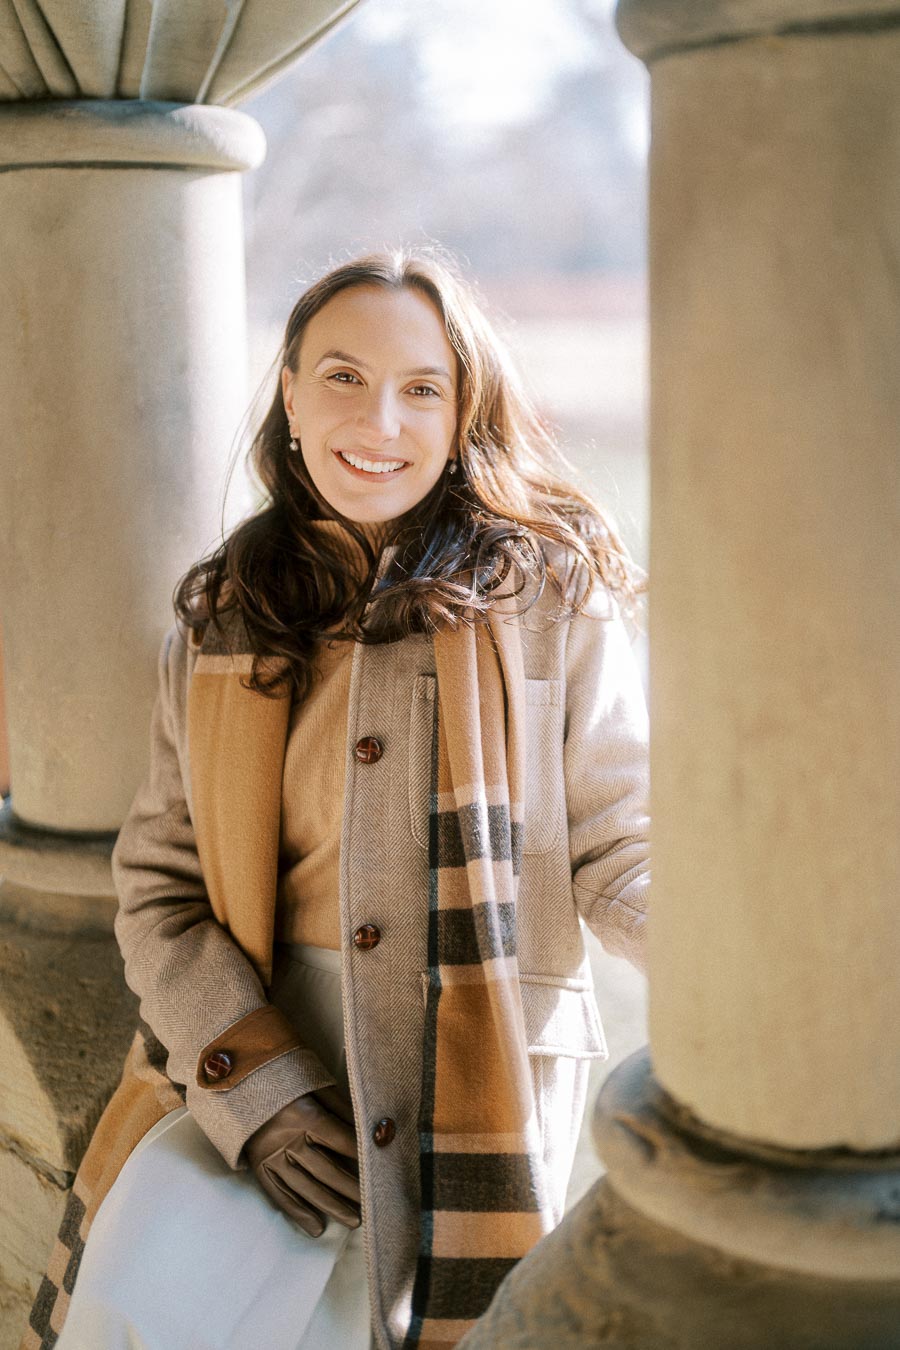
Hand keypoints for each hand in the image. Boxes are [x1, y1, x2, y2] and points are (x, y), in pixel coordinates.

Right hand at [243, 1085, 360, 1236]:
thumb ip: (342, 1107)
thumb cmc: (287, 1083)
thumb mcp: (316, 1085)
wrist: (240, 1084)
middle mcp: (288, 1140)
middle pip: (326, 1169)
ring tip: (353, 1221)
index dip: (360, 1155)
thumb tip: (369, 1127)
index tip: (380, 1169)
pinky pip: (279, 1194)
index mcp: (305, 1115)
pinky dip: (298, 1212)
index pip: (340, 1141)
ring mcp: (272, 1156)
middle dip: (352, 1189)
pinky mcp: (259, 1167)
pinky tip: (316, 1228)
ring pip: (305, 1187)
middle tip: (373, 1205)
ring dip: (331, 1206)